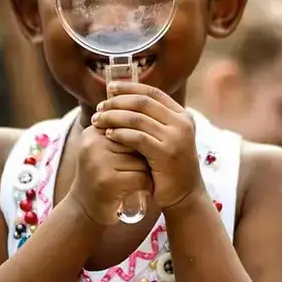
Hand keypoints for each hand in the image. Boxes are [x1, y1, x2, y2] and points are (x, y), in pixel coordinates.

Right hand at [67, 122, 153, 226]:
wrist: (84, 208)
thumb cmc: (102, 176)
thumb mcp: (104, 150)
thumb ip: (119, 133)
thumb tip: (152, 112)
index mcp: (93, 132)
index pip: (129, 125)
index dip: (142, 140)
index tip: (140, 155)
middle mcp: (93, 143)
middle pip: (137, 141)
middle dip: (145, 155)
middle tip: (141, 168)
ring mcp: (98, 162)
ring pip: (141, 160)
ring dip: (147, 172)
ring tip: (137, 180)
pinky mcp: (107, 181)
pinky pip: (141, 177)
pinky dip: (147, 186)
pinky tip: (139, 190)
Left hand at [93, 82, 204, 210]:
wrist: (183, 194)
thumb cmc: (166, 165)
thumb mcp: (163, 137)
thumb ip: (150, 119)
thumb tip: (119, 99)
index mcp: (181, 115)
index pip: (152, 92)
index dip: (129, 87)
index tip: (109, 88)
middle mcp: (182, 123)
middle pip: (143, 102)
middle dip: (117, 102)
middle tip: (99, 107)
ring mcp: (176, 138)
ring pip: (138, 118)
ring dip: (113, 117)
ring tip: (98, 120)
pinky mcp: (166, 153)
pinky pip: (137, 138)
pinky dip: (120, 134)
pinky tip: (108, 135)